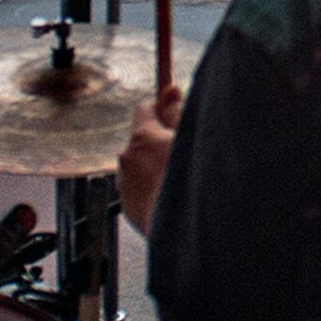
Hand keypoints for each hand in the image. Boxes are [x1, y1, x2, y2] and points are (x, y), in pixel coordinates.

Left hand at [116, 78, 181, 234]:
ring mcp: (125, 185)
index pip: (145, 108)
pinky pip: (139, 188)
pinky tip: (172, 196)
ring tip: (180, 180)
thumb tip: (170, 91)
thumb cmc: (194, 182)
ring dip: (156, 167)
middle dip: (160, 142)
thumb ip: (179, 112)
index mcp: (143, 138)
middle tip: (185, 152)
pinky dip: (153, 188)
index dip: (161, 110)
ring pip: (141, 165)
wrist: (185, 228)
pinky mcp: (128, 207)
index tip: (173, 115)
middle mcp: (127, 159)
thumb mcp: (193, 137)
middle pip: (143, 138)